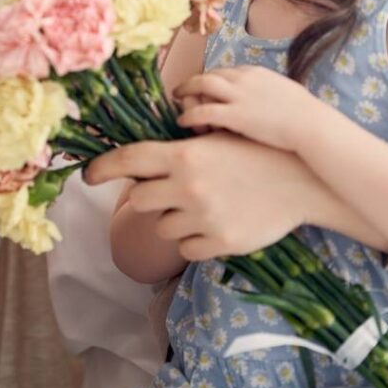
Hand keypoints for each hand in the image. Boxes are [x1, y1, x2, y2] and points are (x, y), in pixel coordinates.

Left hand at [86, 132, 321, 259]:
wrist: (300, 180)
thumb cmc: (254, 151)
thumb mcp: (213, 138)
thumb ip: (177, 149)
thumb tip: (141, 157)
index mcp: (183, 155)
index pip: (128, 160)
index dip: (102, 168)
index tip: (87, 175)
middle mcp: (187, 187)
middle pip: (139, 199)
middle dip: (146, 195)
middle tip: (166, 190)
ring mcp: (203, 217)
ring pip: (161, 227)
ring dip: (171, 218)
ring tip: (199, 205)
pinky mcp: (219, 242)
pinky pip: (185, 249)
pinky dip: (190, 240)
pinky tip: (210, 224)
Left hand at [174, 66, 319, 150]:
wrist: (314, 127)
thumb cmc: (308, 117)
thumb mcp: (287, 94)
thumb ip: (271, 93)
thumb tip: (269, 98)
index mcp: (256, 72)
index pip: (226, 71)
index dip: (213, 80)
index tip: (204, 88)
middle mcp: (243, 78)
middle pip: (210, 74)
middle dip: (193, 81)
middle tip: (180, 89)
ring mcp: (238, 95)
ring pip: (202, 85)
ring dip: (185, 91)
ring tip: (175, 98)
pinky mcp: (235, 115)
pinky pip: (203, 111)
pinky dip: (189, 115)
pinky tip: (182, 122)